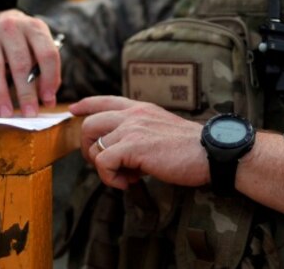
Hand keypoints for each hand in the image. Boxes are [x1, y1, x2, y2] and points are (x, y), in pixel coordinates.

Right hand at [0, 10, 60, 117]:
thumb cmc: (23, 38)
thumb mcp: (38, 43)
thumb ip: (45, 68)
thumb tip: (48, 99)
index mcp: (34, 27)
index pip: (47, 54)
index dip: (50, 79)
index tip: (49, 100)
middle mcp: (11, 28)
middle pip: (20, 63)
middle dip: (26, 92)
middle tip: (30, 114)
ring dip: (0, 96)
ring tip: (6, 115)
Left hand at [70, 96, 208, 189]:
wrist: (210, 152)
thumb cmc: (192, 148)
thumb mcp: (162, 130)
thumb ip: (141, 133)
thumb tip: (124, 153)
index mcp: (141, 108)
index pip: (105, 100)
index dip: (86, 105)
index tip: (73, 110)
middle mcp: (134, 114)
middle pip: (89, 123)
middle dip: (87, 148)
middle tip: (105, 165)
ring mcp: (132, 128)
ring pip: (95, 147)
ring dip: (105, 169)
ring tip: (128, 177)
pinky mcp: (132, 146)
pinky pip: (103, 163)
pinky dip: (111, 179)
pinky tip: (130, 182)